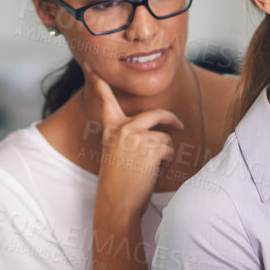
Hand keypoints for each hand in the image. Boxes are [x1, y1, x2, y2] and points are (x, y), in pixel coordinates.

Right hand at [83, 67, 182, 217]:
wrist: (117, 203)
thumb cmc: (118, 182)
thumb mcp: (116, 153)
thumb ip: (127, 137)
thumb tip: (155, 132)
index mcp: (111, 129)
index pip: (105, 100)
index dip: (98, 82)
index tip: (89, 66)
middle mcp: (122, 129)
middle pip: (156, 114)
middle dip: (172, 119)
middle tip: (180, 126)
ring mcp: (137, 137)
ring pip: (165, 139)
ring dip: (164, 155)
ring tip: (149, 170)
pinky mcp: (151, 148)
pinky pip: (169, 152)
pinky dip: (166, 164)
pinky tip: (152, 174)